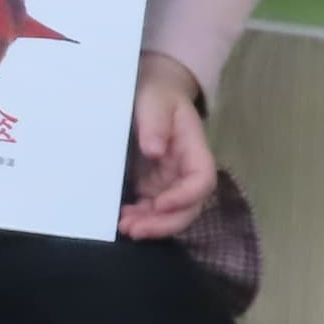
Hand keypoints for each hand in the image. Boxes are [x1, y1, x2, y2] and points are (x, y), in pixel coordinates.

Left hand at [119, 54, 215, 240]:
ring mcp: (171, 183)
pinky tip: (122, 219)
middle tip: (135, 229)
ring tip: (124, 227)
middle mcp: (187, 172)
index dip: (185, 197)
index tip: (160, 204)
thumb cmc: (158, 94)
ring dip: (150, 226)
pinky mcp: (154, 188)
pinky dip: (140, 219)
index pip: (202, 180)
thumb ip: (155, 122)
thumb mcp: (155, 100)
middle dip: (164, 223)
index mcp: (195, 150)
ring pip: (170, 216)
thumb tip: (154, 150)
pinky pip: (152, 212)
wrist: (152, 95)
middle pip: (188, 208)